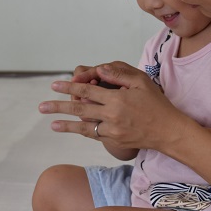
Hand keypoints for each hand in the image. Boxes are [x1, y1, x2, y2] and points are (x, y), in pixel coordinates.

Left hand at [39, 61, 191, 152]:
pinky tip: (66, 128)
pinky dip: (78, 131)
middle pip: (80, 109)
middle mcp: (112, 116)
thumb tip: (99, 70)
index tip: (55, 84)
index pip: (88, 90)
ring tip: (49, 121)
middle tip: (42, 105)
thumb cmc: (156, 103)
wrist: (168, 131)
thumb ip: (119, 74)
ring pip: (83, 125)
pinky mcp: (114, 141)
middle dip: (59, 106)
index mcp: (117, 99)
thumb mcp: (142, 82)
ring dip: (65, 122)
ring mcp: (112, 131)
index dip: (70, 86)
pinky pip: (92, 134)